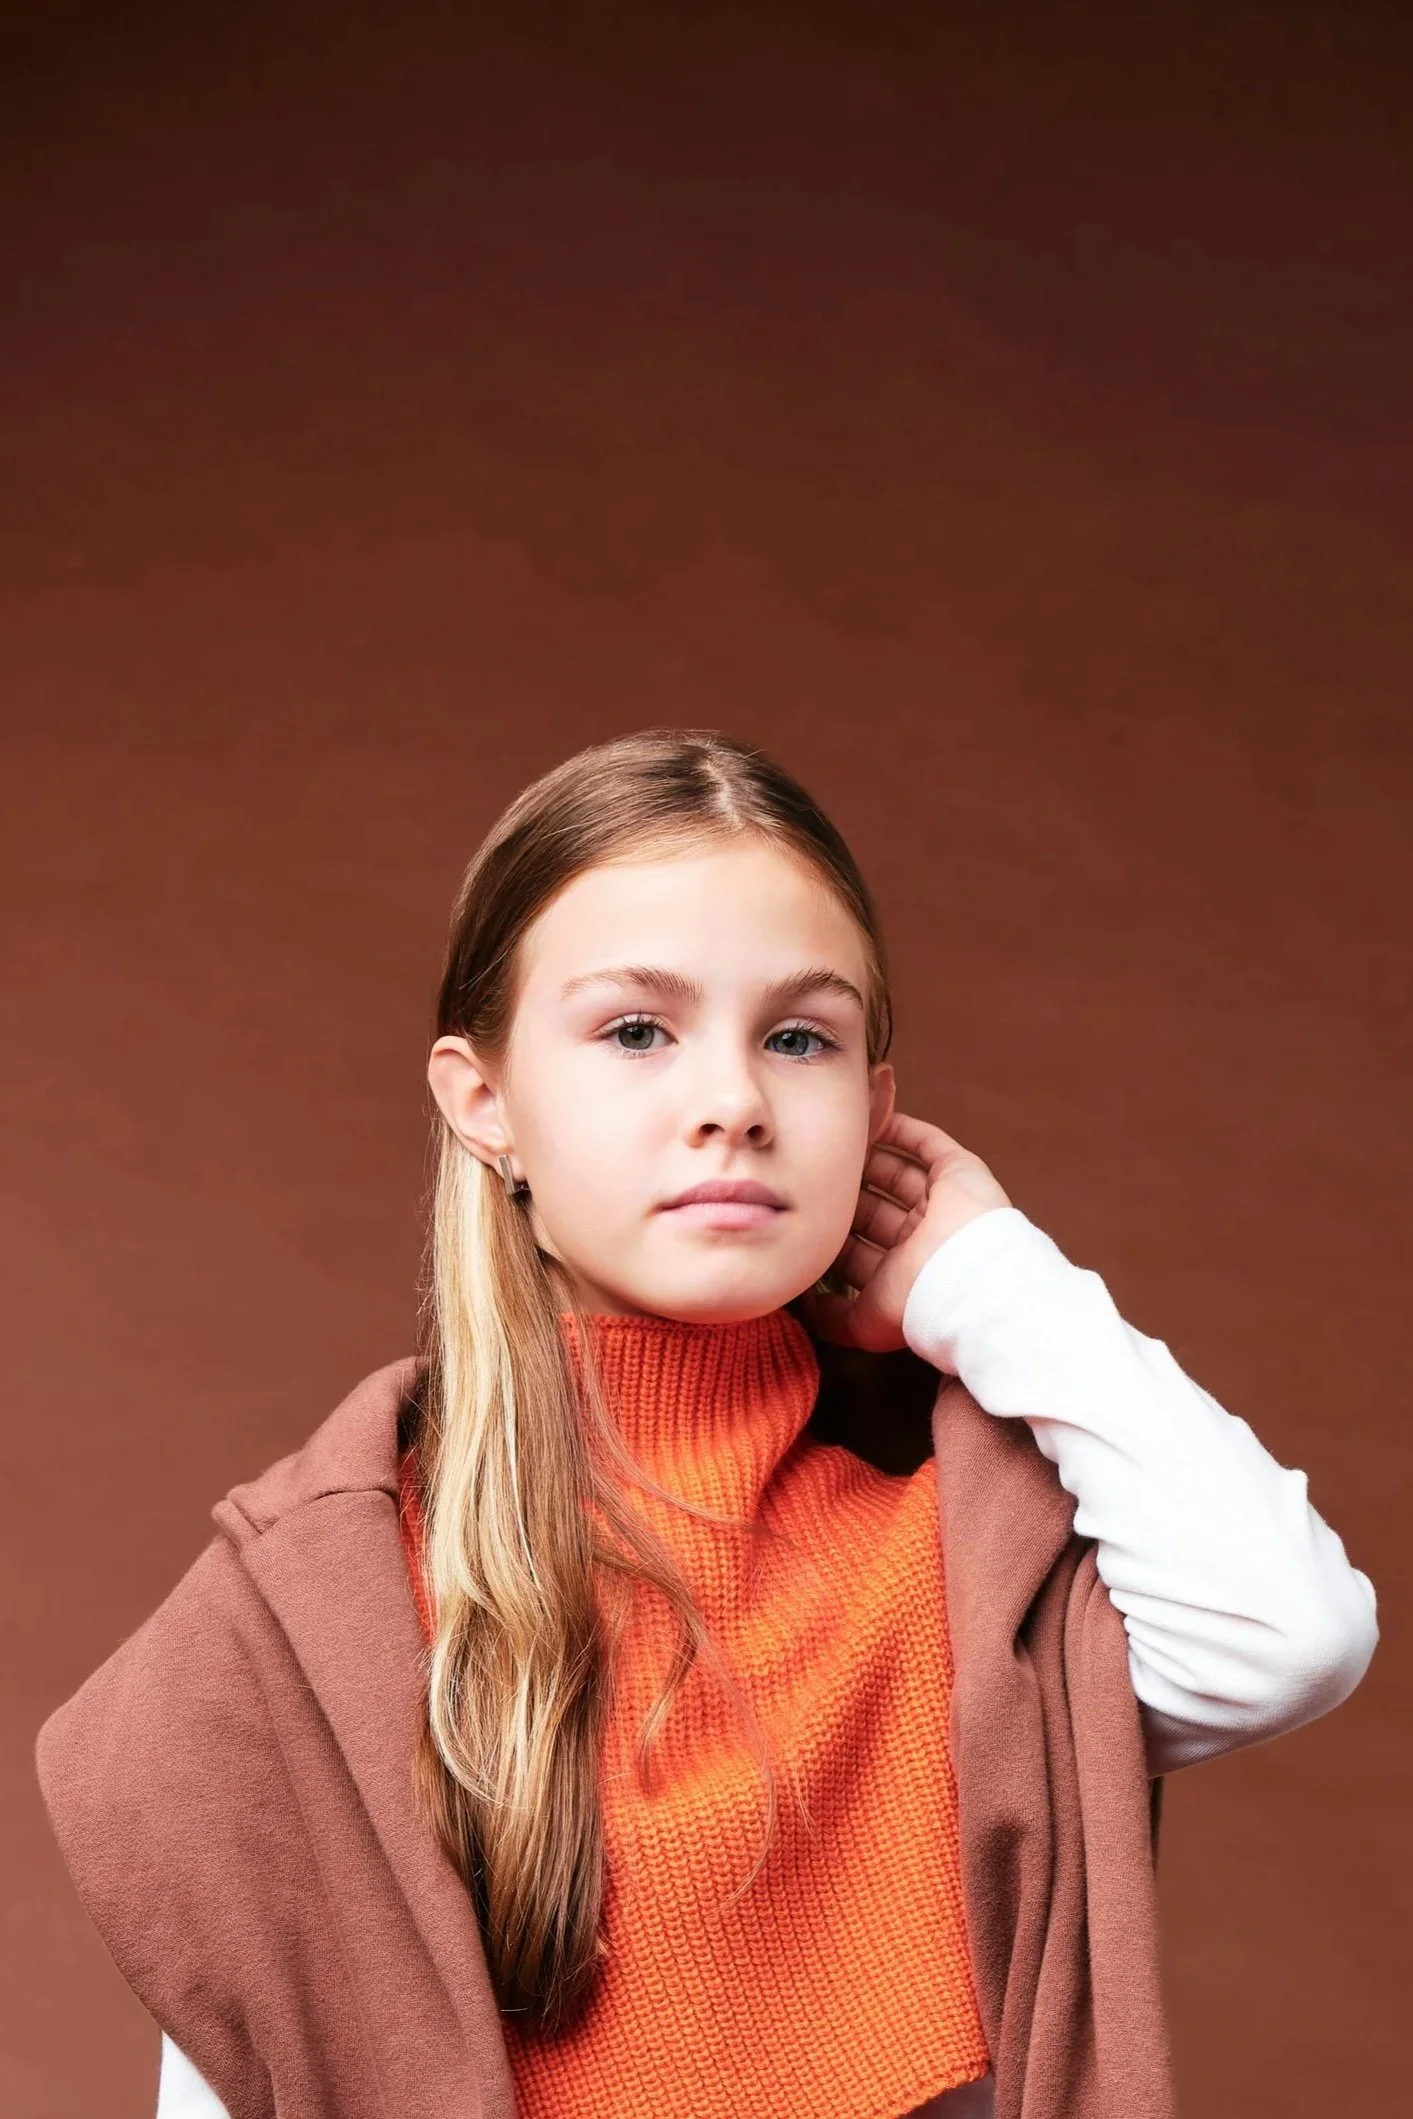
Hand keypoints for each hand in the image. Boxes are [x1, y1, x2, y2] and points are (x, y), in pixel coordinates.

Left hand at [798, 1112, 1011, 1352]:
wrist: (967, 1281)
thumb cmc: (916, 1305)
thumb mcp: (861, 1323)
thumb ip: (829, 1316)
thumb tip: (801, 1304)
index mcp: (900, 1271)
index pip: (858, 1246)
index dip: (831, 1232)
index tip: (803, 1215)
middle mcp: (920, 1237)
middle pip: (873, 1206)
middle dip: (845, 1193)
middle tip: (812, 1172)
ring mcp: (941, 1204)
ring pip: (897, 1174)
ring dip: (868, 1158)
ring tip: (834, 1141)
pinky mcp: (959, 1173)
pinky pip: (928, 1144)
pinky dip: (903, 1130)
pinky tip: (873, 1119)